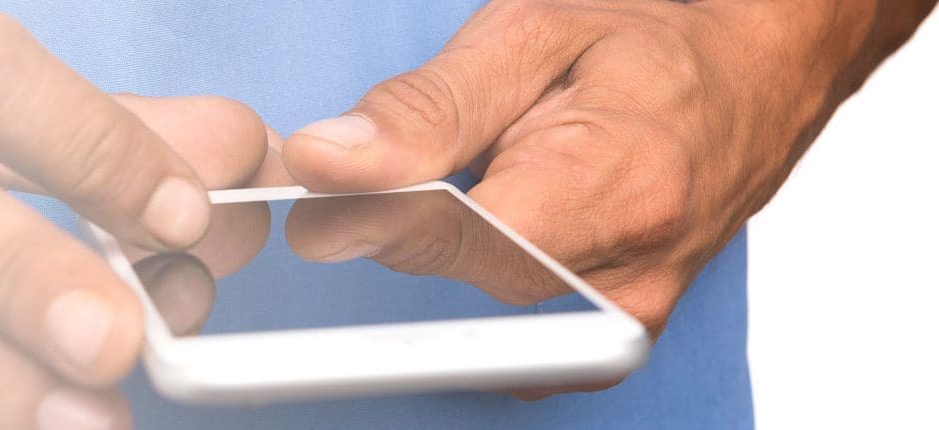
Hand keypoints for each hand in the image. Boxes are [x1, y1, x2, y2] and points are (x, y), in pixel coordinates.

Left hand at [279, 0, 921, 396]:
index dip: (377, 214)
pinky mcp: (614, 330)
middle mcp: (629, 273)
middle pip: (462, 274)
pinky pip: (516, 321)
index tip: (326, 184)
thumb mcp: (529, 36)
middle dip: (410, 219)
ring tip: (480, 170)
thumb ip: (427, 108)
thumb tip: (327, 161)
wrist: (753, 75)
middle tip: (389, 167)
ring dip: (451, 242)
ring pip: (482, 299)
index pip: (456, 239)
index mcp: (613, 187)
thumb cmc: (653, 43)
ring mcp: (626, 314)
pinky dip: (484, 268)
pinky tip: (495, 217)